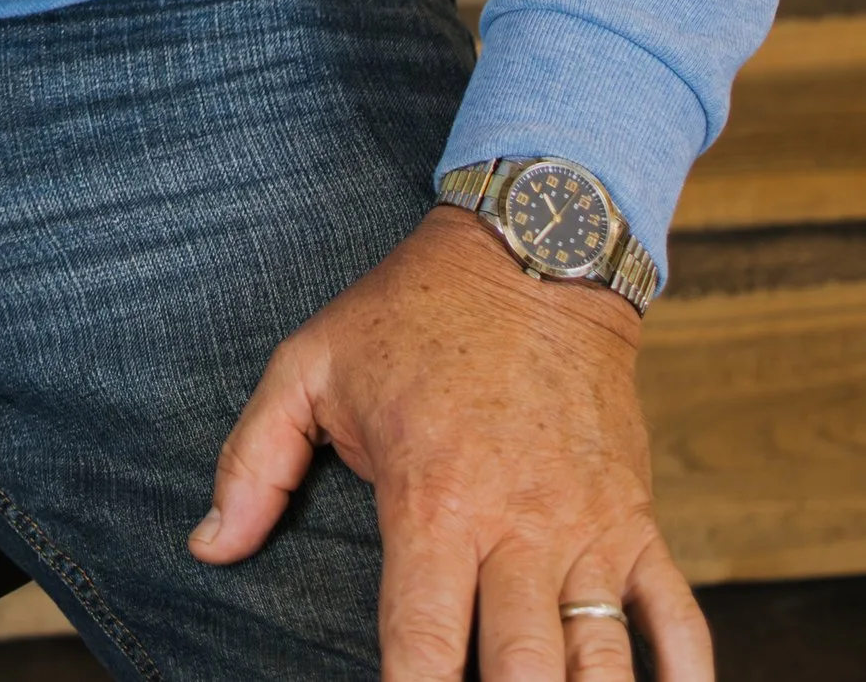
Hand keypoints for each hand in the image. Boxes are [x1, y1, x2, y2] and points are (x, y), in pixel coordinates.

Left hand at [191, 207, 707, 678]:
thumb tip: (208, 547)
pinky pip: (676, 617)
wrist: (532, 252)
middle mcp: (517, 527)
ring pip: (601, 660)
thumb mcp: (311, 363)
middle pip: (520, 672)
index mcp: (433, 500)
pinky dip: (683, 676)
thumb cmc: (412, 312)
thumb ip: (254, 460)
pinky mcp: (637, 518)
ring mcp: (587, 528)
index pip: (420, 642)